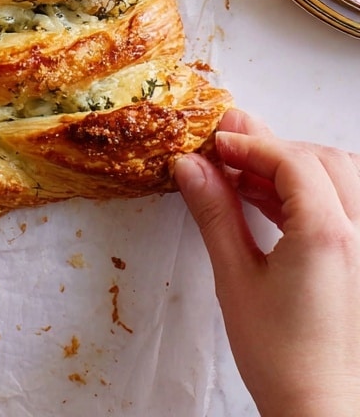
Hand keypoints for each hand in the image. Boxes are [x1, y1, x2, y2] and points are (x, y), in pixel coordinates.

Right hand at [175, 109, 359, 416]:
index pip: (292, 160)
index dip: (251, 144)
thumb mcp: (235, 279)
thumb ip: (215, 212)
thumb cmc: (283, 360)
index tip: (216, 145)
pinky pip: (350, 205)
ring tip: (251, 182)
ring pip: (344, 176)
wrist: (322, 410)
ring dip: (299, 168)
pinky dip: (315, 193)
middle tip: (230, 155)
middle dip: (274, 150)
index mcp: (328, 236)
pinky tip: (276, 205)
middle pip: (323, 159)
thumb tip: (190, 165)